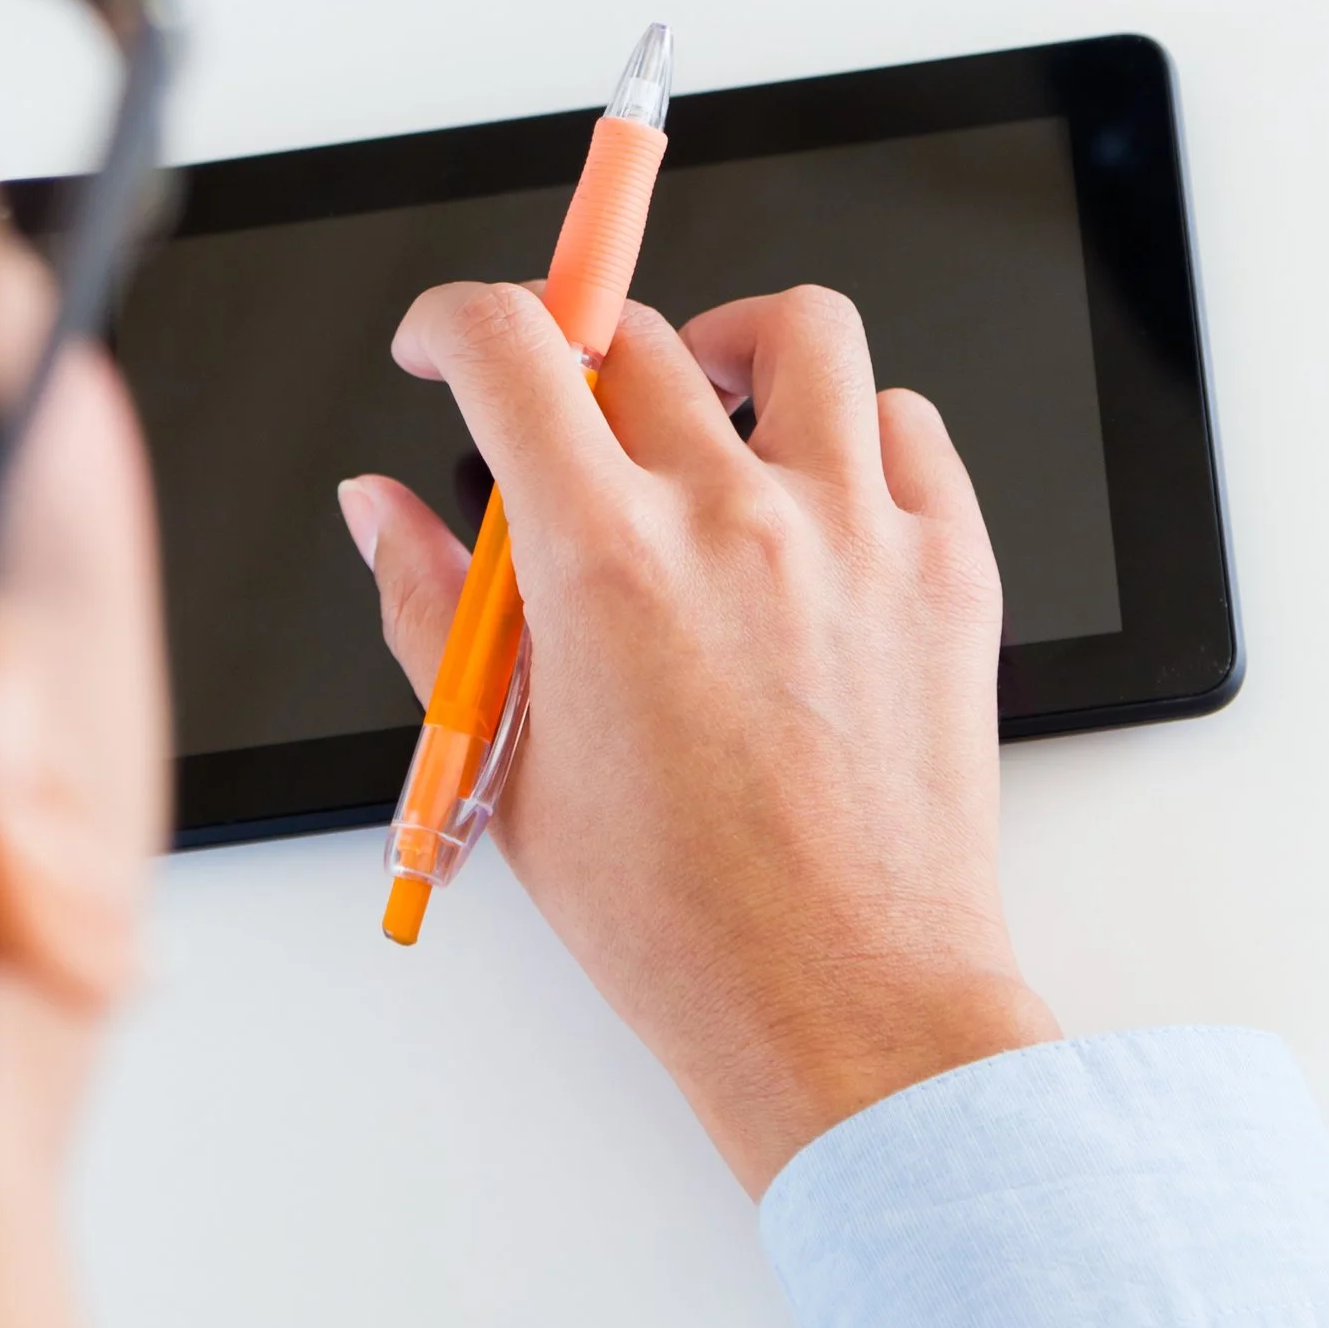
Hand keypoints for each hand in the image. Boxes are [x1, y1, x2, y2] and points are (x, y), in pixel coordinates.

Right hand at [339, 283, 1058, 1194]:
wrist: (845, 1007)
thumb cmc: (679, 919)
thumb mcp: (508, 762)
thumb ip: (433, 611)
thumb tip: (379, 509)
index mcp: (606, 561)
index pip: (514, 346)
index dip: (459, 320)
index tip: (449, 346)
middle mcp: (732, 517)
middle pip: (638, 334)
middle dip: (577, 352)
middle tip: (567, 414)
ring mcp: (856, 530)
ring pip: (801, 332)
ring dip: (734, 347)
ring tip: (711, 404)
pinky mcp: (949, 565)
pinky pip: (909, 424)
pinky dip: (855, 429)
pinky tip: (815, 490)